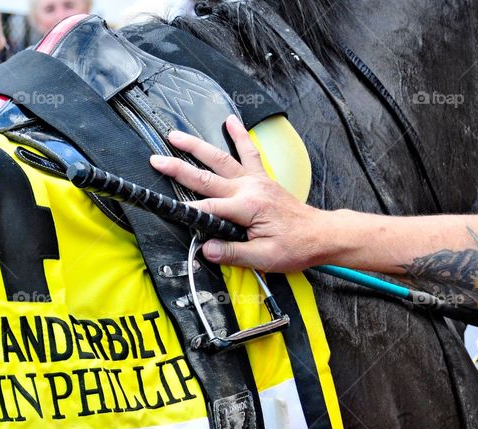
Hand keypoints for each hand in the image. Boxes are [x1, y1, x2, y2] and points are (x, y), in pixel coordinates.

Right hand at [149, 115, 328, 272]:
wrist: (321, 235)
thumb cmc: (295, 246)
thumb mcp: (263, 257)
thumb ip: (232, 253)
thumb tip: (205, 249)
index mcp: (248, 208)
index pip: (209, 208)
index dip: (188, 212)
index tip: (169, 211)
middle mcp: (249, 189)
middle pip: (206, 176)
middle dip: (178, 167)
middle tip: (156, 159)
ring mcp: (255, 181)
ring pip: (221, 159)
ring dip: (197, 145)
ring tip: (176, 135)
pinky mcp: (261, 179)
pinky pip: (249, 152)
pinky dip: (239, 135)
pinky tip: (230, 121)